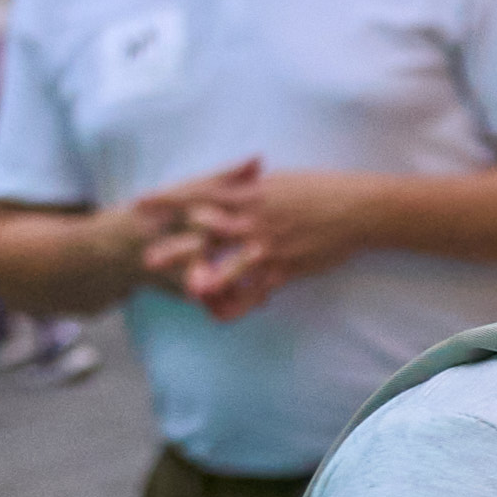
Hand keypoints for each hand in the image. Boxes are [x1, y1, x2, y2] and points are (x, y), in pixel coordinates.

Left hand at [134, 161, 376, 324]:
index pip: (199, 194)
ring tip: (183, 292)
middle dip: (175, 247)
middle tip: (147, 259)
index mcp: (250, 194)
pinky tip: (219, 315)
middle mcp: (254, 220)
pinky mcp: (286, 268)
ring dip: (204, 281)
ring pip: (229, 267)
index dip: (167, 200)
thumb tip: (230, 182)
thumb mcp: (280, 181)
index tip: (139, 204)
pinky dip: (238, 304)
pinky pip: (257, 291)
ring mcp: (269, 246)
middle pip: (206, 234)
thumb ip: (248, 185)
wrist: (358, 210)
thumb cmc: (320, 191)